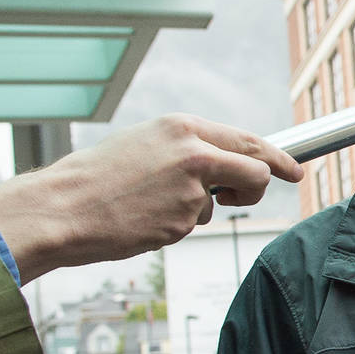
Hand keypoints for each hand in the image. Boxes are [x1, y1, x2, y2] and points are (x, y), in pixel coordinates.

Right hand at [0, 115, 303, 283]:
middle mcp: (194, 153)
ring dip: (194, 210)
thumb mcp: (144, 144)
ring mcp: (191, 189)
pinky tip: (140, 219)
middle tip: (244, 197)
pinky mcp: (182, 221)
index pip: (248, 140)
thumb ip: (186, 150)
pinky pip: (190, 225)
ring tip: (148, 204)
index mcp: (183, 127)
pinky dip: (171, 226)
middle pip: (256, 170)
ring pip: (215, 206)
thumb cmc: (95, 177)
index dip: (277, 157)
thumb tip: (223, 165)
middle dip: (257, 187)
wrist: (60, 207)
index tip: (294, 170)